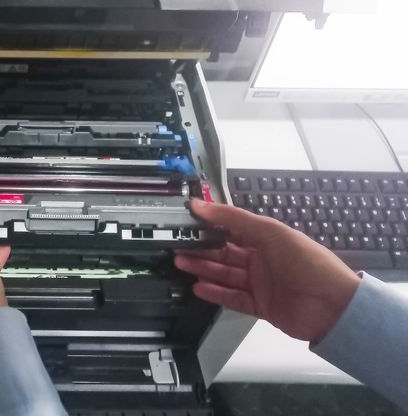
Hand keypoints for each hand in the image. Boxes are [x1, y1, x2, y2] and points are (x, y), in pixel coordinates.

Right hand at [175, 199, 360, 343]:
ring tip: (180, 263)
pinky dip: (215, 293)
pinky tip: (198, 287)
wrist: (333, 306)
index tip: (186, 220)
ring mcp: (260, 284)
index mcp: (266, 238)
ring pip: (225, 274)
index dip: (210, 225)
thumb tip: (200, 204)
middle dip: (201, 249)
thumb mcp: (270, 232)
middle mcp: (262, 259)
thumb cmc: (307, 262)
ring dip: (203, 268)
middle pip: (224, 253)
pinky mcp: (260, 307)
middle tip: (177, 245)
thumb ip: (233, 219)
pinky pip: (232, 298)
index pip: (231, 229)